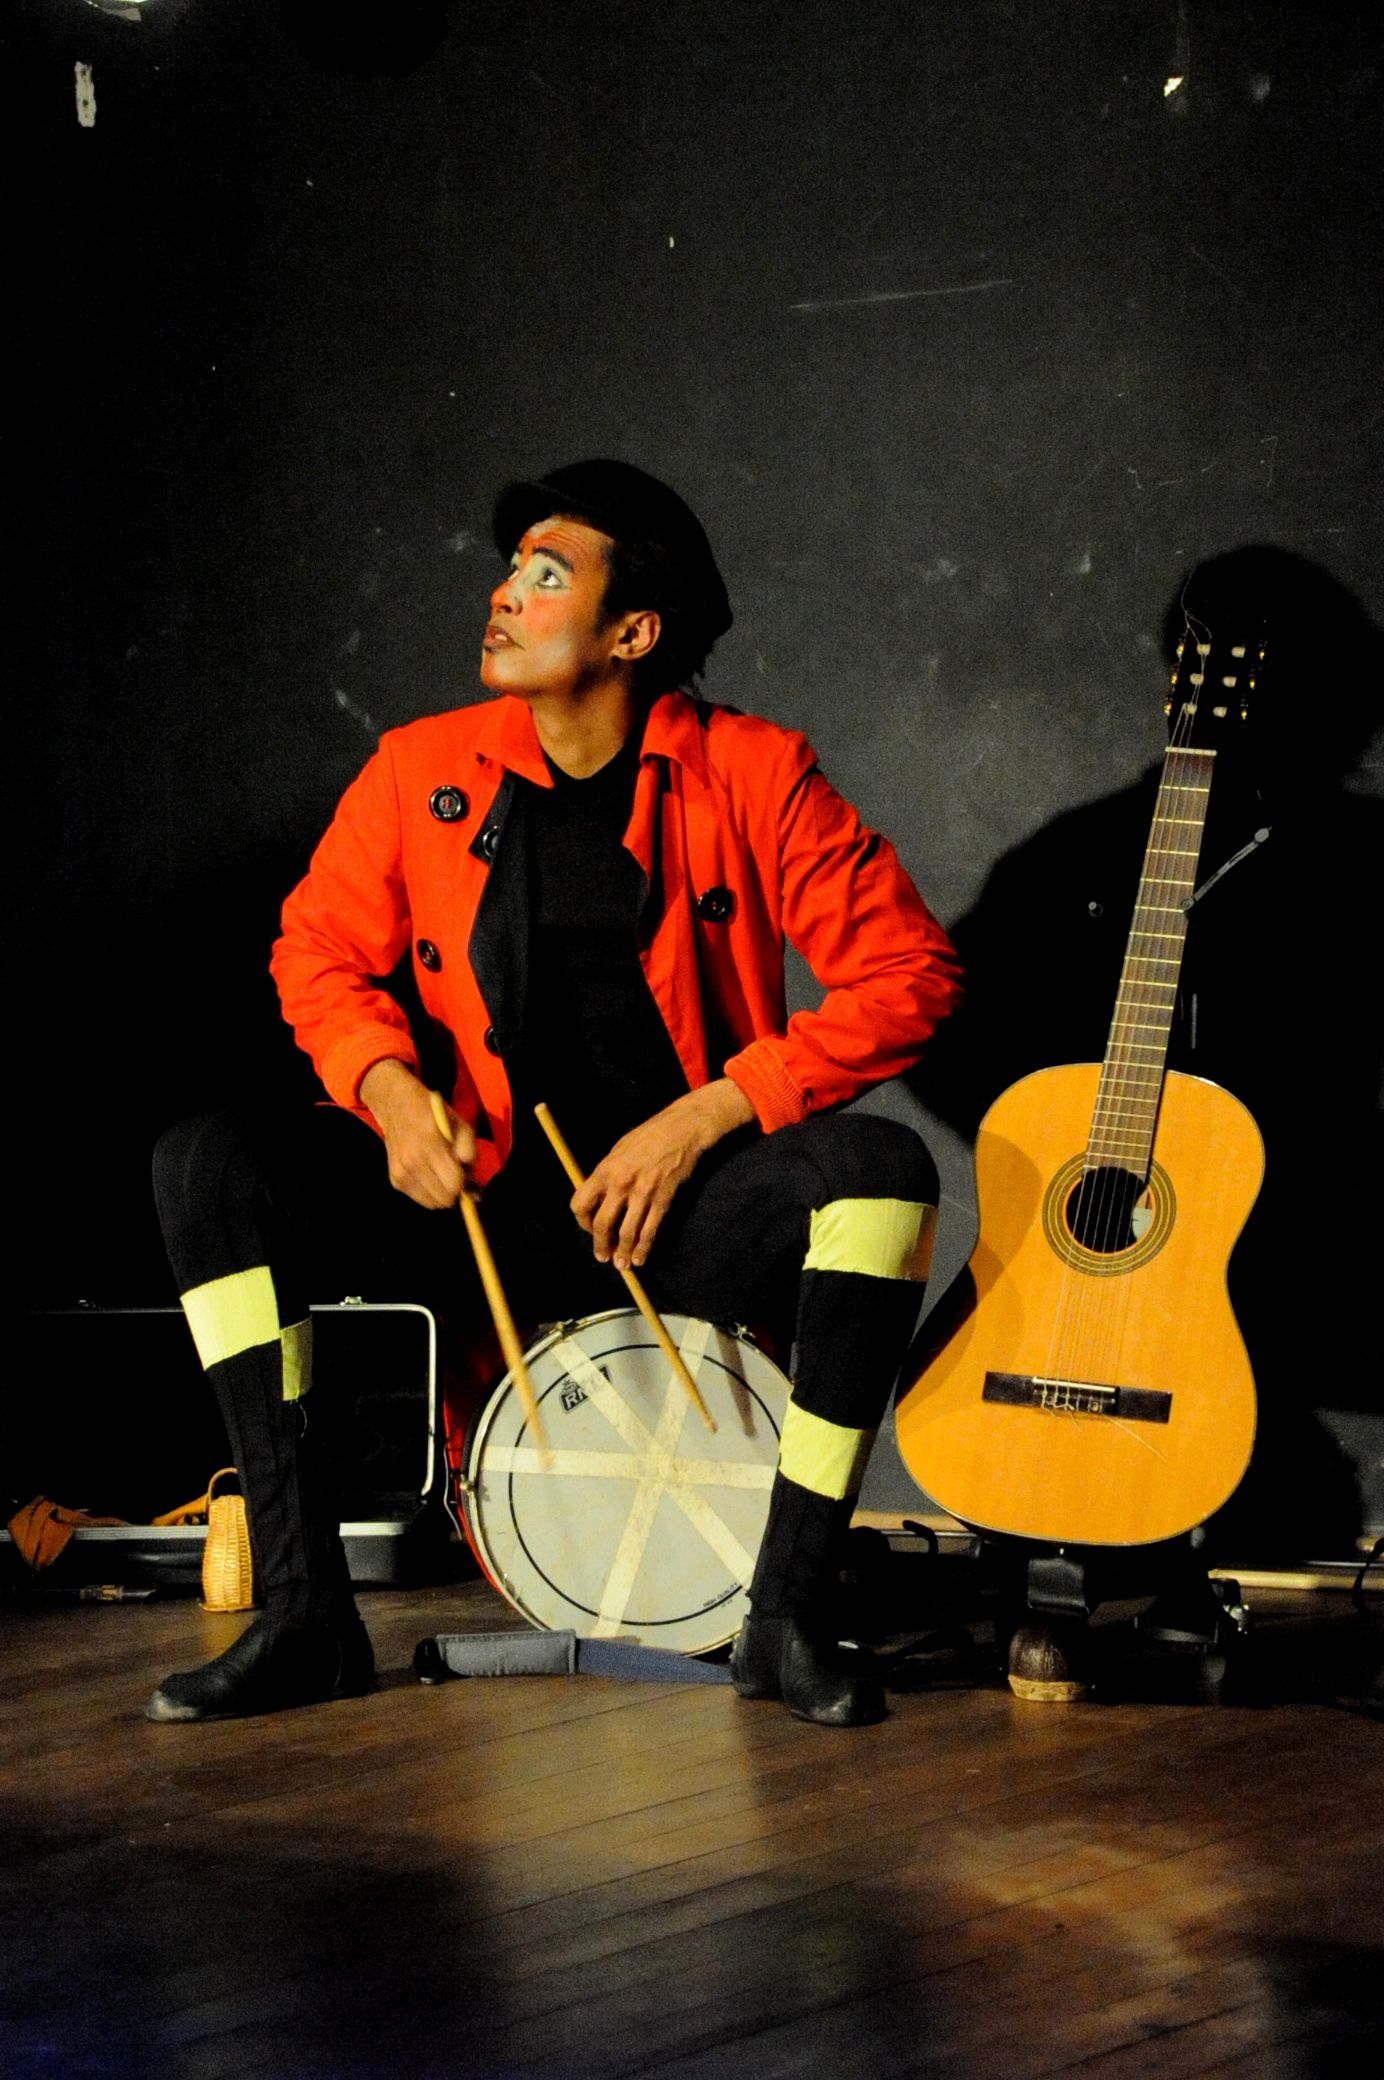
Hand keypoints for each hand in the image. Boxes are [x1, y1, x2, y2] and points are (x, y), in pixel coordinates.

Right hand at [359, 1058, 476, 1209]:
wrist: (396, 1106)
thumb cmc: (433, 1112)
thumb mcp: (460, 1124)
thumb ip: (470, 1153)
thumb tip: (474, 1188)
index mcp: (431, 1144)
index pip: (453, 1184)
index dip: (465, 1186)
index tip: (468, 1178)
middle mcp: (412, 1162)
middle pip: (443, 1199)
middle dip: (455, 1192)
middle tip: (456, 1177)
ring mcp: (401, 1172)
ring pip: (431, 1203)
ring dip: (442, 1194)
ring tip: (442, 1176)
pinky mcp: (394, 1179)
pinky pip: (419, 1199)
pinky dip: (428, 1193)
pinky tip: (429, 1176)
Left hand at [572, 1079, 755, 1270]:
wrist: (681, 1130)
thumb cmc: (648, 1137)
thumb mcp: (618, 1151)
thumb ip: (606, 1176)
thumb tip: (597, 1199)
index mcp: (604, 1170)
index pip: (581, 1204)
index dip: (582, 1222)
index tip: (590, 1228)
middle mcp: (620, 1184)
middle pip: (602, 1224)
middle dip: (601, 1245)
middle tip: (603, 1256)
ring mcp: (643, 1193)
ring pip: (627, 1233)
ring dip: (622, 1253)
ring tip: (622, 1265)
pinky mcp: (663, 1200)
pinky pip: (650, 1230)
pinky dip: (644, 1248)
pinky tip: (640, 1258)